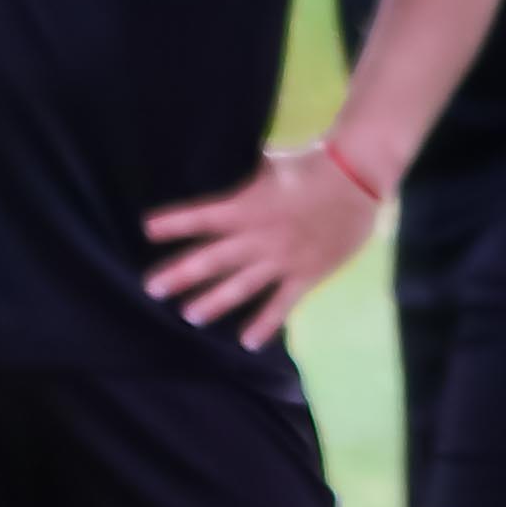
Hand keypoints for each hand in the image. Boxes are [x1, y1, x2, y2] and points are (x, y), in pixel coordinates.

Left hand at [141, 144, 377, 349]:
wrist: (358, 177)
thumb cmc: (310, 165)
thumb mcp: (268, 166)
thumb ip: (245, 181)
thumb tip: (222, 169)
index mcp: (245, 207)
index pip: (201, 217)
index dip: (174, 223)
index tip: (147, 229)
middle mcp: (258, 237)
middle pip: (212, 259)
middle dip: (180, 275)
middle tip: (152, 289)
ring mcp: (282, 259)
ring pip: (240, 286)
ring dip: (213, 302)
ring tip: (188, 315)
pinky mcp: (306, 274)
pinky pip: (282, 304)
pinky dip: (265, 324)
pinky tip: (247, 342)